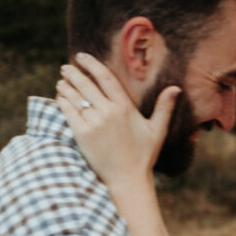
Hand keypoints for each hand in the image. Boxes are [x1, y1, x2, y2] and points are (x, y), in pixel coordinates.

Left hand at [56, 53, 179, 186]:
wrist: (128, 179)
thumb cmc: (143, 155)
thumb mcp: (157, 130)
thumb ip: (164, 107)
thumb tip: (176, 88)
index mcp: (125, 107)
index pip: (105, 77)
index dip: (92, 64)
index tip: (82, 56)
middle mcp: (108, 112)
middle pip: (86, 84)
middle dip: (74, 73)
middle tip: (66, 67)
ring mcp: (93, 123)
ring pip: (75, 97)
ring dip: (65, 85)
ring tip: (61, 81)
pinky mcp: (82, 135)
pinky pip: (68, 112)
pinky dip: (62, 102)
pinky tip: (60, 97)